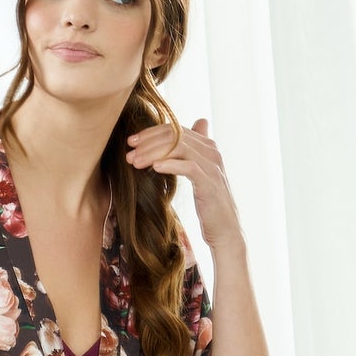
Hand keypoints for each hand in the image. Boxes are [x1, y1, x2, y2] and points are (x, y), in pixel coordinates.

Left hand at [126, 116, 243, 254]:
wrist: (225, 230)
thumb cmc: (208, 203)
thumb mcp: (198, 174)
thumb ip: (192, 152)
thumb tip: (194, 125)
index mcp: (207, 146)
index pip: (175, 129)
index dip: (150, 133)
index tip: (131, 142)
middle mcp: (212, 152)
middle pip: (175, 135)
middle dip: (148, 142)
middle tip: (129, 153)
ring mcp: (213, 167)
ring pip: (179, 148)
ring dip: (153, 153)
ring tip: (135, 162)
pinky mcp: (210, 184)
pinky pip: (189, 167)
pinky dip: (170, 164)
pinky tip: (154, 168)